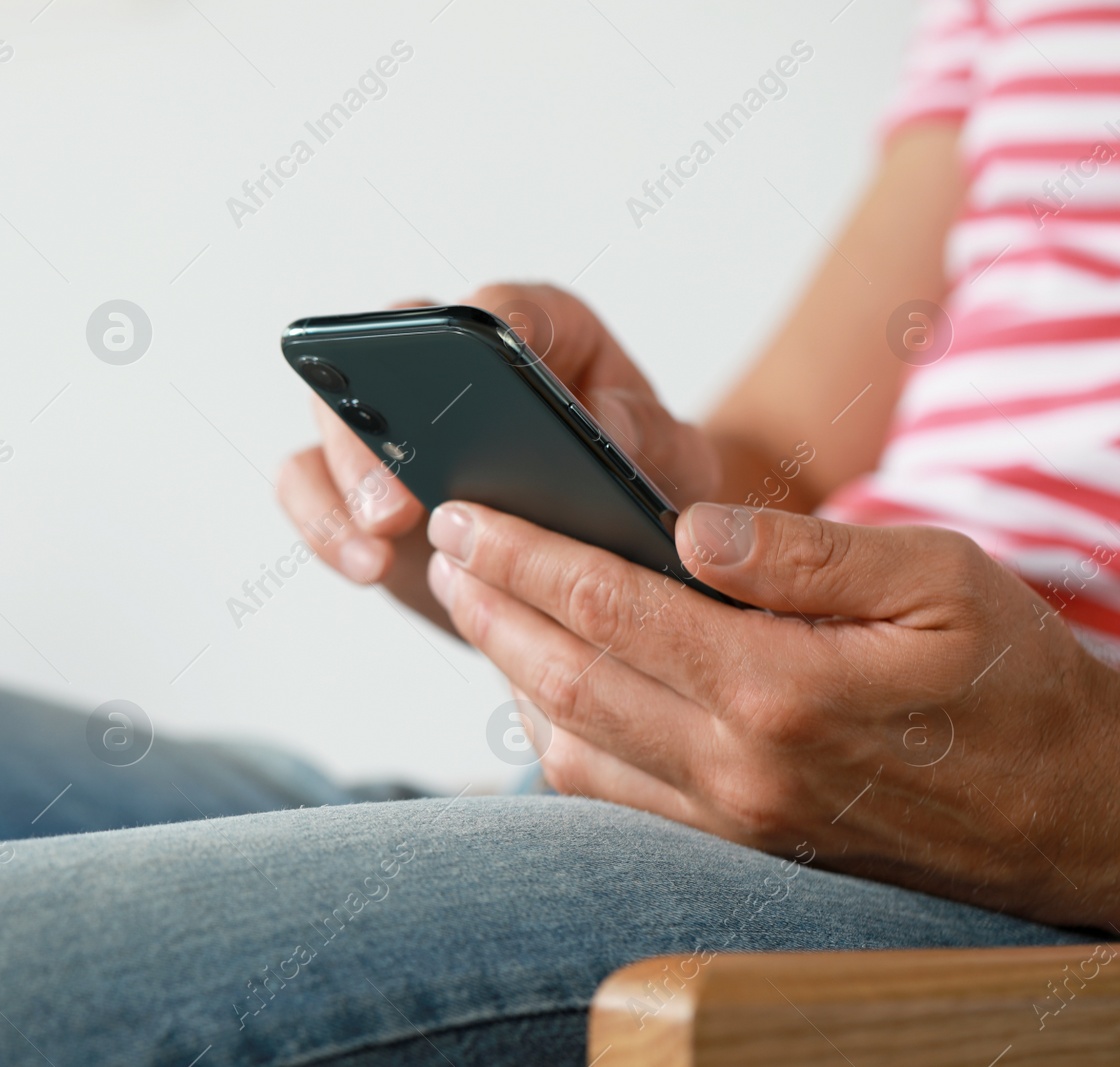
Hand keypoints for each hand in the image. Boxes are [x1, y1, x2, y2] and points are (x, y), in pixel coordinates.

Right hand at [276, 284, 719, 625]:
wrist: (614, 547)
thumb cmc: (643, 485)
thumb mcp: (671, 459)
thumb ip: (648, 435)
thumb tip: (605, 427)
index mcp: (535, 330)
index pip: (497, 309)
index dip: (479, 329)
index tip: (476, 362)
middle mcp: (446, 362)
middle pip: (386, 356)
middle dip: (388, 421)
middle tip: (401, 495)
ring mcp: (393, 423)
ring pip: (332, 422)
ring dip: (344, 480)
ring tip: (379, 543)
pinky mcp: (358, 485)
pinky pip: (311, 488)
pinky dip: (327, 527)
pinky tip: (367, 568)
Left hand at [424, 499, 1119, 927]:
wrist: (1073, 819)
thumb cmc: (1016, 685)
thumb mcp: (942, 582)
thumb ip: (806, 555)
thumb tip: (686, 527)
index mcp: (782, 686)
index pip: (611, 607)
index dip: (526, 556)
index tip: (466, 516)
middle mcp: (740, 764)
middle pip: (571, 675)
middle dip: (493, 605)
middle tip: (443, 545)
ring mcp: (733, 816)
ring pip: (577, 743)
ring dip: (512, 671)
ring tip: (476, 604)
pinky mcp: (740, 844)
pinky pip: (616, 796)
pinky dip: (561, 738)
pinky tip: (543, 690)